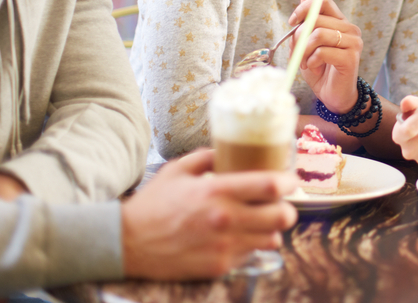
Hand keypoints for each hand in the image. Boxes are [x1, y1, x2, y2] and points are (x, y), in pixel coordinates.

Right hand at [121, 149, 297, 279]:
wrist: (126, 243)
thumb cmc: (153, 204)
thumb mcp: (178, 169)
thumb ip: (208, 156)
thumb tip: (231, 149)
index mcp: (216, 191)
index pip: (271, 186)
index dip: (289, 181)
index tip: (290, 179)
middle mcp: (225, 220)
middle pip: (283, 216)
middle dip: (286, 207)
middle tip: (278, 203)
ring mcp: (224, 246)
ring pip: (272, 239)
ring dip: (271, 228)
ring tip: (259, 221)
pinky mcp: (219, 266)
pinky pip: (251, 255)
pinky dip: (250, 245)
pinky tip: (237, 236)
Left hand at [289, 0, 361, 112]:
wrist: (333, 96)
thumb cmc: (319, 70)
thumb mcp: (306, 45)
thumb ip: (305, 24)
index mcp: (339, 22)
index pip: (323, 0)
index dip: (304, 7)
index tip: (292, 22)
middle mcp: (349, 29)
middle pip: (316, 18)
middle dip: (299, 36)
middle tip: (297, 52)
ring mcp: (353, 42)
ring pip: (318, 34)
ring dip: (305, 51)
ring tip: (306, 63)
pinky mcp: (351, 58)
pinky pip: (323, 51)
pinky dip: (312, 61)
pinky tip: (314, 68)